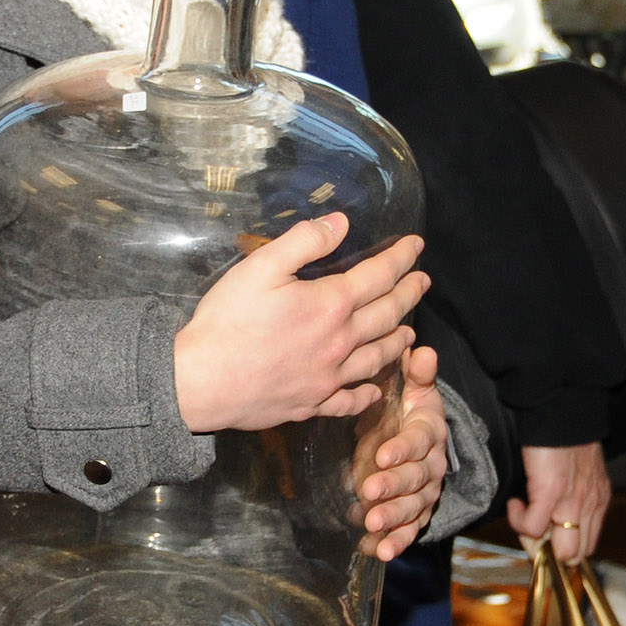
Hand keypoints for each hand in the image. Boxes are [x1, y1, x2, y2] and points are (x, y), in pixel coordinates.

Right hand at [174, 216, 427, 434]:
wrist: (202, 381)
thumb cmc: (227, 321)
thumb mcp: (261, 267)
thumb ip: (304, 241)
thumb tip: (340, 222)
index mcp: (330, 305)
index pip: (378, 276)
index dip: (401, 258)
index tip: (416, 245)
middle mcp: (339, 342)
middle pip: (387, 315)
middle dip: (409, 294)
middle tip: (423, 282)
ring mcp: (328, 377)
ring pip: (377, 358)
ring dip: (398, 341)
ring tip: (410, 332)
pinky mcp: (312, 403)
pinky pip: (350, 400)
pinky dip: (368, 393)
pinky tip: (373, 389)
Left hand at [353, 347, 450, 560]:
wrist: (414, 433)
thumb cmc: (406, 407)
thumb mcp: (412, 387)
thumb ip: (416, 373)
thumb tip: (420, 348)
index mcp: (428, 431)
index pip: (419, 441)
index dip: (403, 449)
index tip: (382, 454)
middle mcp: (431, 464)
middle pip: (417, 478)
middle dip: (394, 486)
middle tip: (369, 491)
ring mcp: (424, 490)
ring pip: (413, 507)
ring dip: (394, 517)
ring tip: (371, 524)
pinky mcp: (414, 511)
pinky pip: (409, 528)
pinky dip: (395, 541)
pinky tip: (376, 551)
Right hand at [508, 442, 609, 561]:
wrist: (563, 412)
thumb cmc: (568, 437)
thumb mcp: (581, 472)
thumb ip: (575, 494)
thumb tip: (553, 513)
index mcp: (598, 502)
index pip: (587, 547)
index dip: (562, 547)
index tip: (544, 535)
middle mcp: (590, 507)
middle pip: (574, 556)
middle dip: (548, 551)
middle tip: (530, 530)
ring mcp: (572, 503)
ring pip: (559, 550)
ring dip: (534, 540)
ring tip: (523, 516)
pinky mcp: (550, 494)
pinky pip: (531, 528)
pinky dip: (519, 521)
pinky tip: (517, 503)